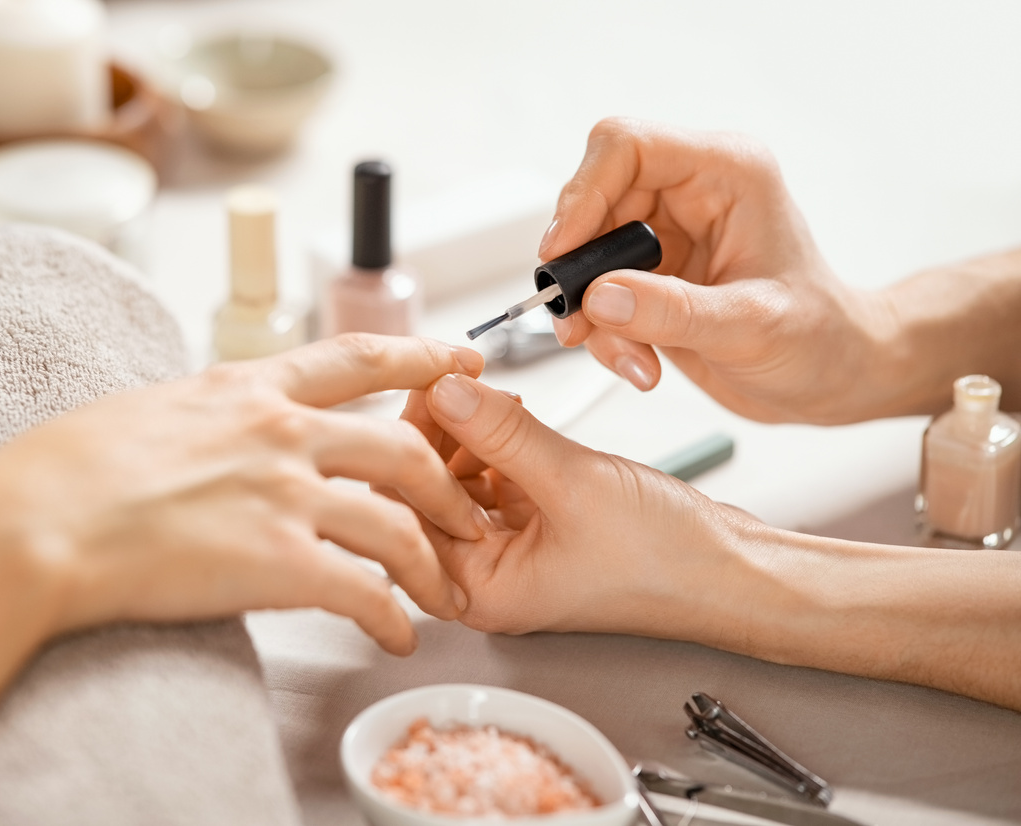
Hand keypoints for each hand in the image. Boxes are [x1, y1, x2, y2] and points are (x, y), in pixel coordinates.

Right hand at [0, 334, 489, 655]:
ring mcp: (284, 494)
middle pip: (404, 449)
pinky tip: (396, 633)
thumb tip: (221, 422)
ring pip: (400, 522)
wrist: (32, 522)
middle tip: (472, 515)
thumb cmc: (66, 468)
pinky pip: (365, 590)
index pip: (360, 359)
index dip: (424, 357)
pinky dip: (392, 615)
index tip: (465, 360)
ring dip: (433, 566)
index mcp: (249, 388)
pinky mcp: (277, 561)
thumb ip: (212, 413)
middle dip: (451, 486)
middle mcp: (281, 432)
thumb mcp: (152, 407)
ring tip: (444, 597)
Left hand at [395, 373, 754, 638]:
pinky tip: (514, 414)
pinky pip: (496, 476)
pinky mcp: (537, 524)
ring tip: (494, 395)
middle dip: (440, 434)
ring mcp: (511, 549)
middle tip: (458, 381)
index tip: (428, 389)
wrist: (732, 572)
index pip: (407, 511)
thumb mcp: (573, 483)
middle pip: (427, 492)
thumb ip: (502, 435)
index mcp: (478, 590)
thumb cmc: (665, 560)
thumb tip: (444, 390)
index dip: (410, 446)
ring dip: (471, 433)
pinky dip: (500, 443)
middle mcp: (485, 576)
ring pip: (460, 478)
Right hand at [541, 118, 889, 423]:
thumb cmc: (820, 339)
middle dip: (581, 269)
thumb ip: (673, 310)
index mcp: (726, 173)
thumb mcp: (751, 327)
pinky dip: (603, 333)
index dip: (582, 193)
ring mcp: (665, 236)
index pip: (626, 147)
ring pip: (586, 255)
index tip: (562, 252)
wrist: (832, 378)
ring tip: (629, 356)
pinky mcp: (648, 276)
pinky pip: (595, 293)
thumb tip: (599, 295)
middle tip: (580, 321)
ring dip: (591, 313)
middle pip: (593, 202)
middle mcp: (690, 194)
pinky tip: (638, 361)